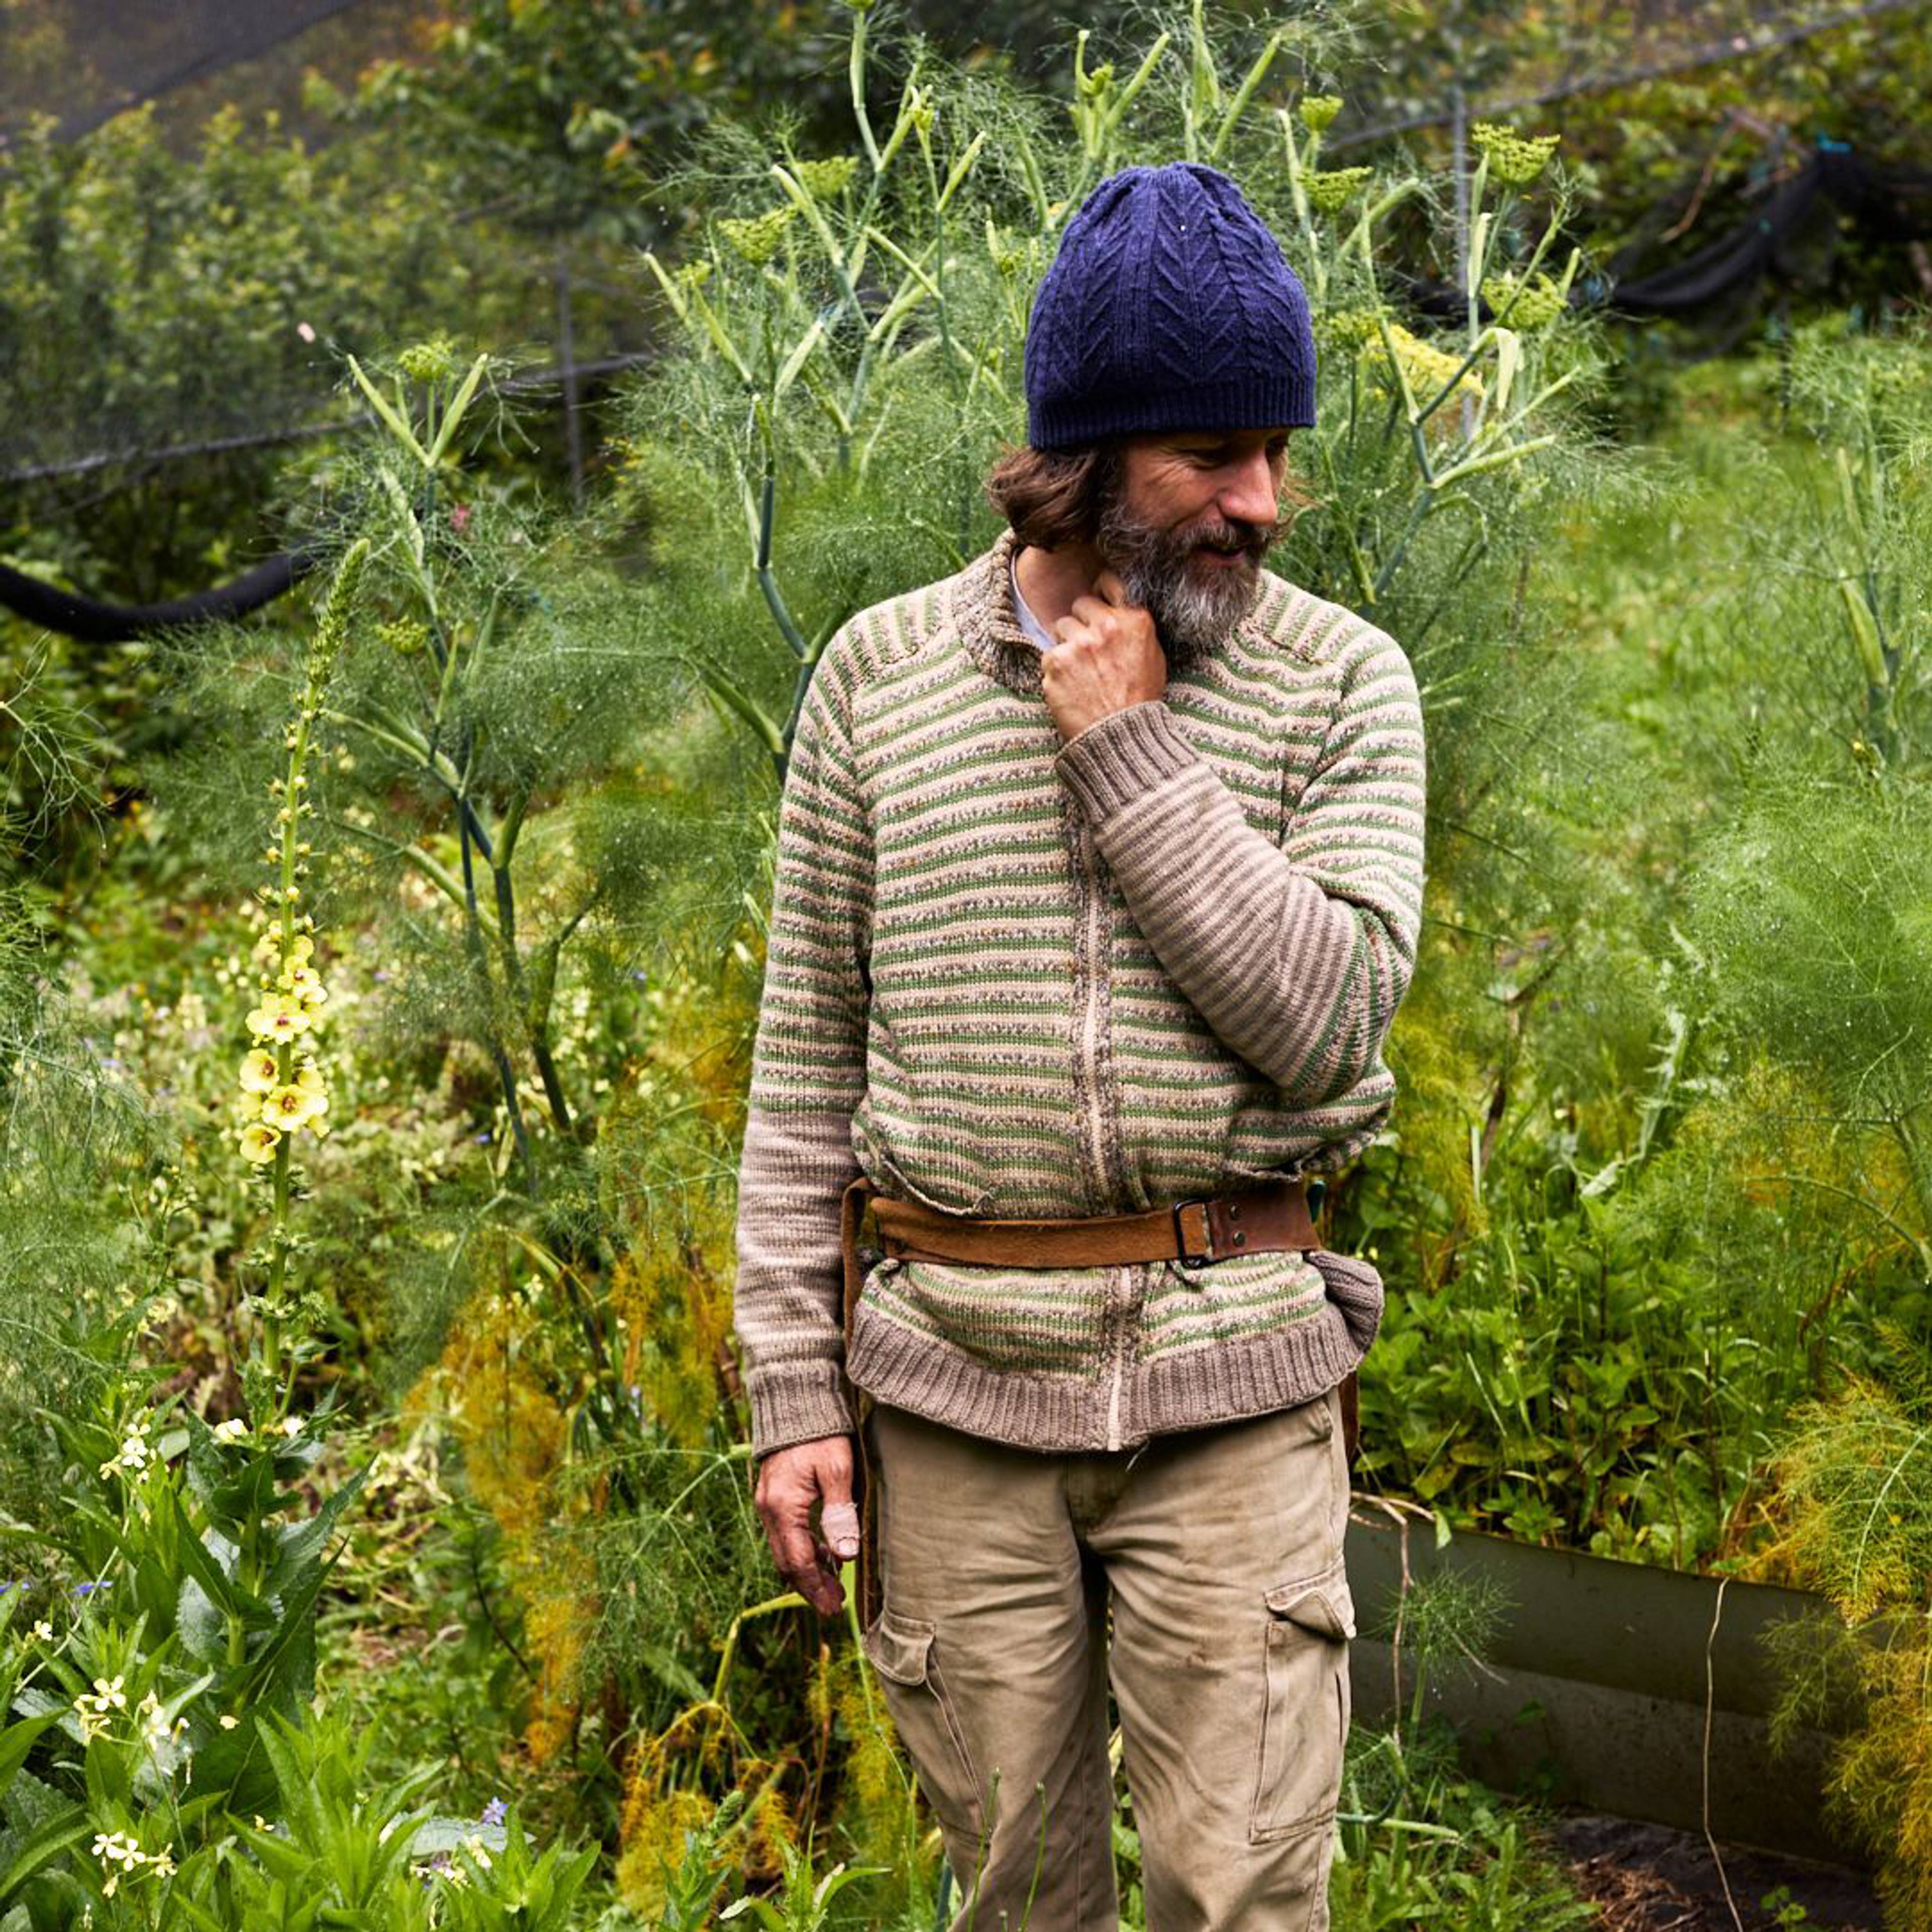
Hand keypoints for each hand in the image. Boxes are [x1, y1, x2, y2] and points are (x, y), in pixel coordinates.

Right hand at [754, 1433, 860, 1616]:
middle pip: (787, 1562)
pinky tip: (824, 1552)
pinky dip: (803, 1548)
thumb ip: (840, 1513)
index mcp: (783, 1507)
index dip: (816, 1589)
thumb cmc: (821, 1432)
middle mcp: (768, 1509)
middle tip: (835, 1605)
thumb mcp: (838, 1470)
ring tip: (834, 1582)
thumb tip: (846, 1555)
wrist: (796, 1400)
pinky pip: (785, 1533)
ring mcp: (767, 1502)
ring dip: (808, 1568)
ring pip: (785, 1549)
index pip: (798, 1562)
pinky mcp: (772, 1495)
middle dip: (810, 1586)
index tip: (834, 1610)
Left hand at [1041, 568, 1166, 743]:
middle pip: (1079, 604)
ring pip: (1060, 628)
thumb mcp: (1153, 657)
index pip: (1108, 582)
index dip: (1099, 592)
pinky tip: (1070, 687)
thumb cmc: (1139, 701)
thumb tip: (1119, 608)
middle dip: (1081, 622)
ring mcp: (1079, 644)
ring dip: (1067, 645)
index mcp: (1134, 620)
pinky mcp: (1056, 662)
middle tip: (1089, 650)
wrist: (1120, 737)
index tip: (1096, 602)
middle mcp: (1106, 626)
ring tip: (1081, 672)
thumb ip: (1135, 628)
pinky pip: (1048, 655)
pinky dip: (1055, 670)